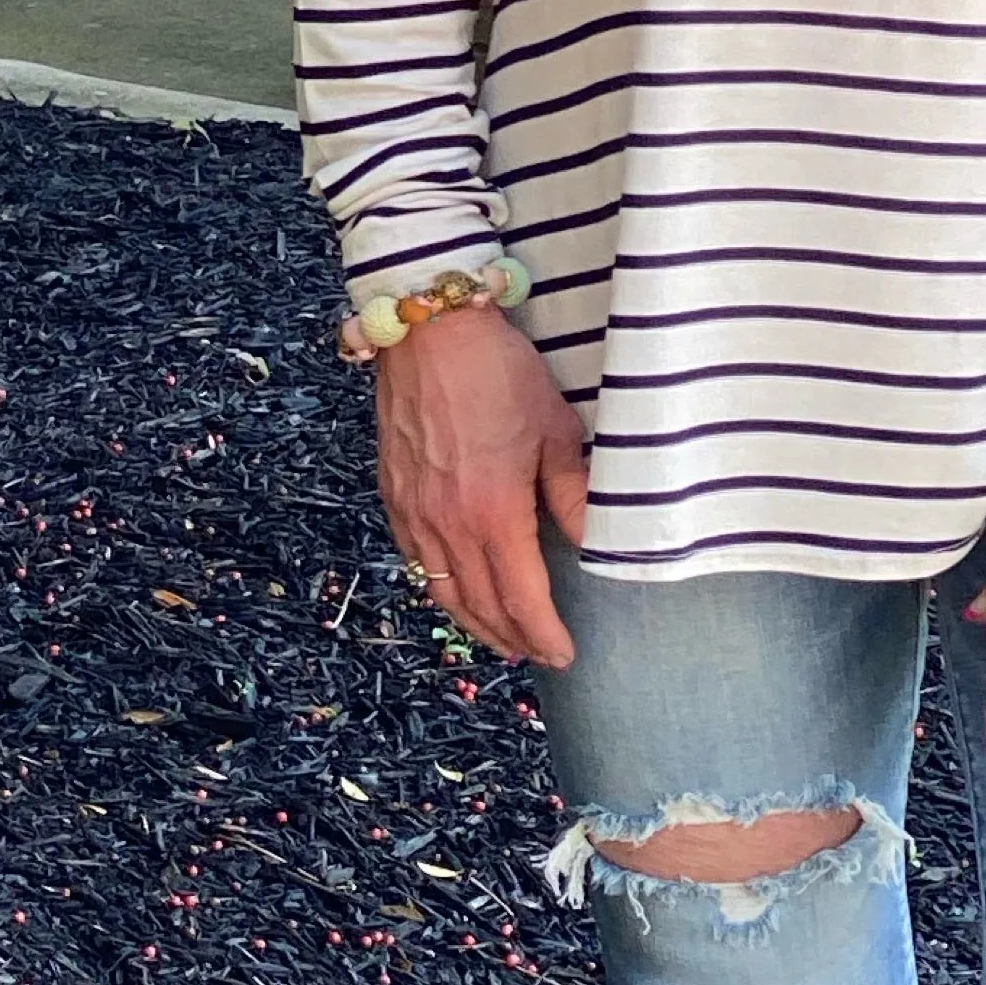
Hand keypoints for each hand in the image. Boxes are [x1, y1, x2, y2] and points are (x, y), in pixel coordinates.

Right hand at [373, 301, 589, 666]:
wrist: (428, 329)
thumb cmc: (498, 370)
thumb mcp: (554, 427)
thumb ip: (572, 492)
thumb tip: (593, 542)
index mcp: (494, 512)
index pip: (521, 597)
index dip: (544, 634)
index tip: (564, 654)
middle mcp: (447, 523)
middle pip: (481, 605)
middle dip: (513, 639)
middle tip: (539, 654)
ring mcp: (414, 511)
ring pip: (442, 591)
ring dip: (475, 623)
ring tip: (502, 638)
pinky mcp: (392, 494)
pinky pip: (415, 560)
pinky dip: (440, 588)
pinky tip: (457, 590)